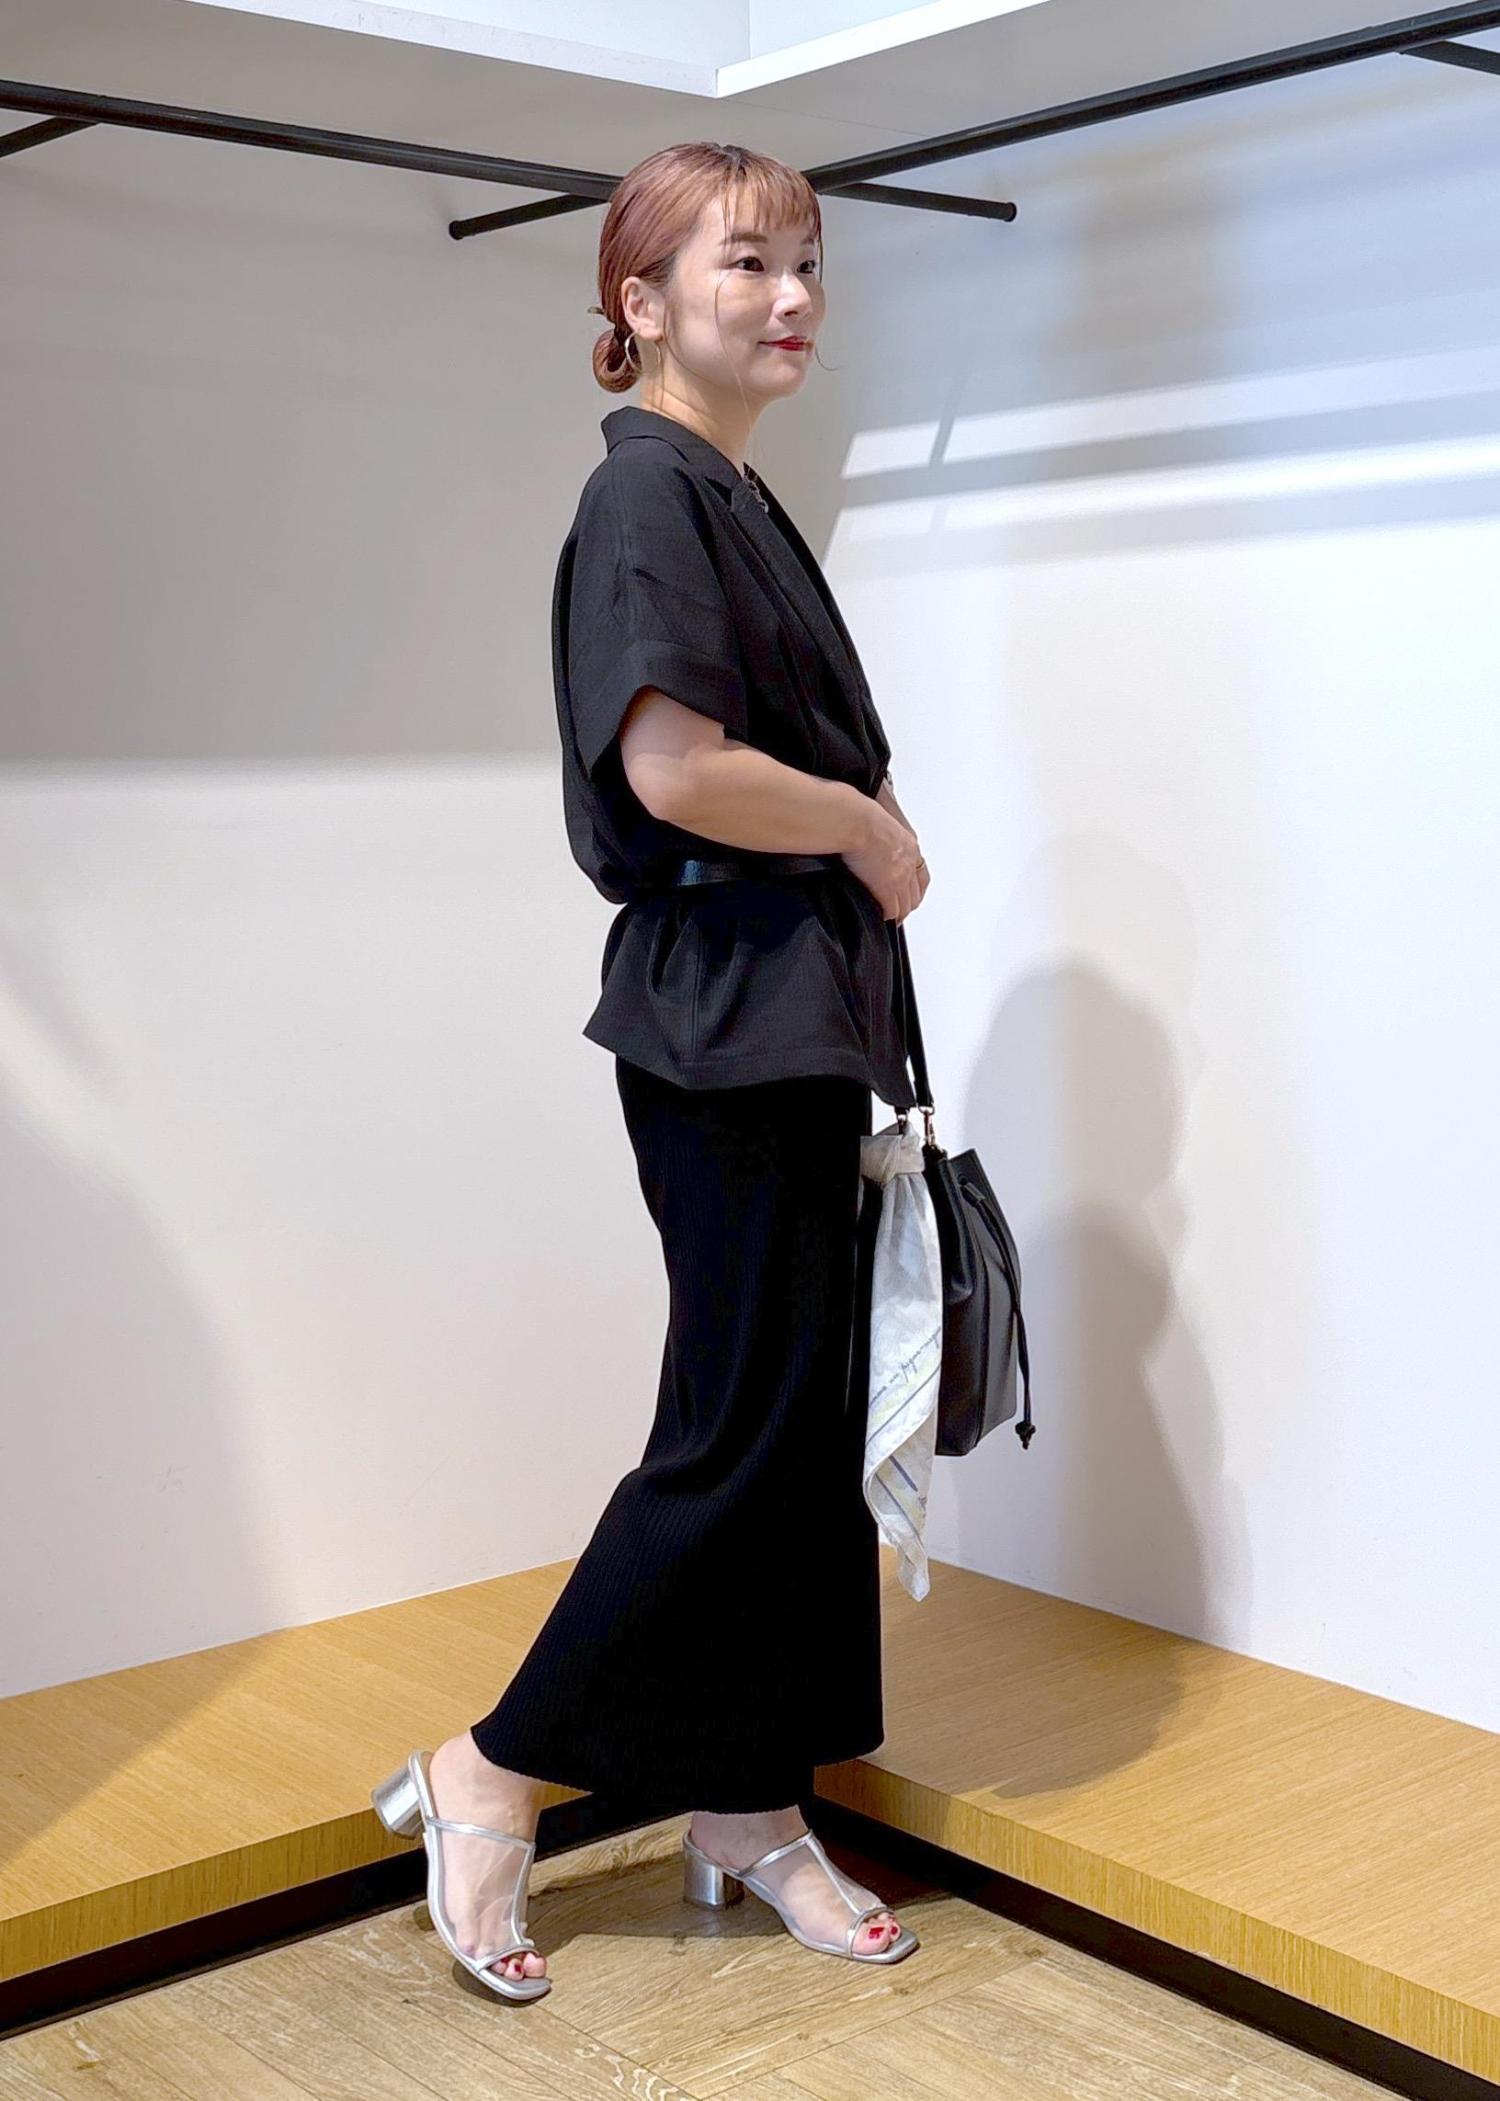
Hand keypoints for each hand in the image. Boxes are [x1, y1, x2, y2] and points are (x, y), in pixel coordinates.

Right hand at [840, 798, 929, 922]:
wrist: (857, 823)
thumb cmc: (861, 818)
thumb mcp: (880, 825)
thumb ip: (880, 836)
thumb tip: (868, 839)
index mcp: (909, 846)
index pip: (921, 875)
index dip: (915, 888)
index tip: (908, 894)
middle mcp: (909, 864)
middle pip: (915, 894)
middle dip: (907, 904)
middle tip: (897, 911)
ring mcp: (900, 878)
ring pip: (905, 906)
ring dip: (898, 913)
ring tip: (888, 918)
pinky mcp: (886, 889)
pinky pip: (891, 912)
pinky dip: (887, 917)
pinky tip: (880, 917)